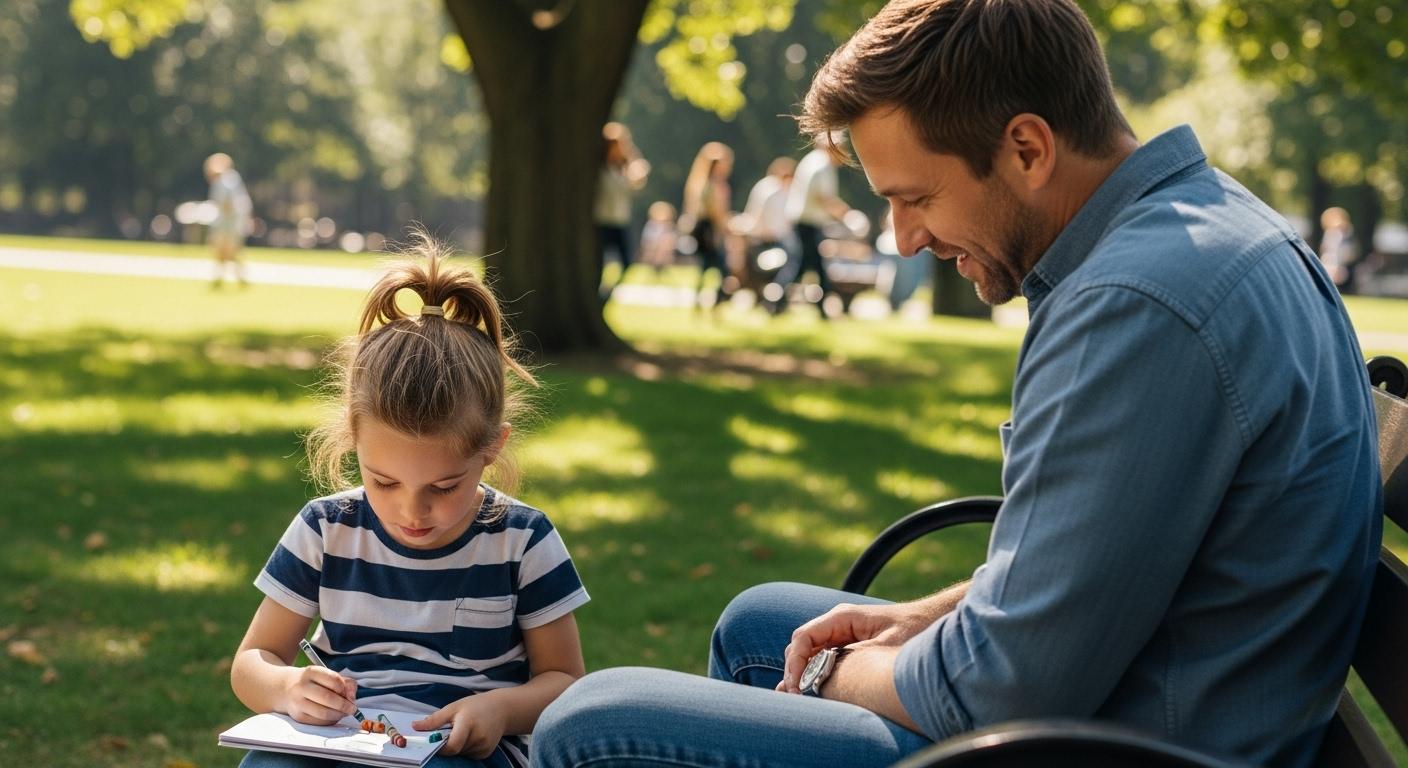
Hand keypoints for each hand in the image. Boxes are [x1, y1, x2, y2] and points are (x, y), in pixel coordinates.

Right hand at [281, 665, 356, 724]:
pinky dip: (330, 721)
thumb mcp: (326, 675)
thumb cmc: (312, 682)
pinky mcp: (298, 716)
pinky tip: (334, 717)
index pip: (333, 680)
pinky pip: (318, 722)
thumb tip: (352, 697)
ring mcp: (298, 702)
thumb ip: (345, 682)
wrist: (284, 688)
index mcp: (311, 672)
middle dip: (344, 705)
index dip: (345, 689)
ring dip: (338, 715)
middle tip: (352, 709)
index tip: (350, 695)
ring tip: (344, 713)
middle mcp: (302, 686)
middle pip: (328, 698)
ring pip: (323, 712)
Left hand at [413, 694, 506, 758]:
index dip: (440, 748)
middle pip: (455, 751)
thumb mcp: (454, 707)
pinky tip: (470, 736)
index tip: (434, 741)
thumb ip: (434, 719)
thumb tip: (415, 727)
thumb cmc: (476, 706)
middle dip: (447, 744)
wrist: (502, 709)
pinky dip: (465, 748)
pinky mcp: (486, 752)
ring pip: (460, 754)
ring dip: (457, 747)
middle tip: (449, 732)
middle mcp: (478, 738)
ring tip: (463, 731)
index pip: (452, 746)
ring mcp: (484, 747)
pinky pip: (468, 755)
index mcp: (468, 724)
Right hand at [776, 602, 933, 693]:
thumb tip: (825, 679)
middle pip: (802, 646)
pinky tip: (809, 691)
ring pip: (810, 653)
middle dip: (795, 671)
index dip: (795, 663)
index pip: (804, 637)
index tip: (796, 687)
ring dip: (802, 673)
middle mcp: (837, 624)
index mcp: (843, 617)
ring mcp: (841, 634)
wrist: (933, 620)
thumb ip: (854, 660)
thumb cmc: (914, 629)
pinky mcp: (848, 645)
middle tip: (795, 697)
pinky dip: (815, 673)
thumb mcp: (886, 648)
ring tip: (798, 697)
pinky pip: (823, 658)